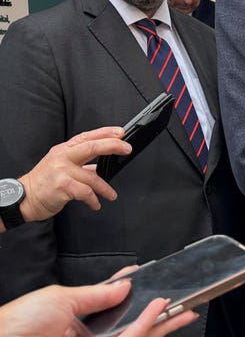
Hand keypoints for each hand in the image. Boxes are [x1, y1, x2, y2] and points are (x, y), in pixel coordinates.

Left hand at [0, 281, 196, 336]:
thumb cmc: (18, 325)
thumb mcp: (62, 297)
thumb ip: (98, 294)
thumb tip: (126, 287)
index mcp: (75, 324)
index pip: (113, 309)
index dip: (133, 295)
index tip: (150, 280)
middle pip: (130, 328)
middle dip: (156, 315)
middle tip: (180, 301)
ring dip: (159, 323)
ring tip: (180, 307)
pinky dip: (144, 328)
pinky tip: (158, 312)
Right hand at [17, 127, 131, 223]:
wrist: (25, 197)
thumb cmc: (45, 182)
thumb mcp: (61, 165)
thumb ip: (80, 163)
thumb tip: (101, 166)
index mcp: (64, 149)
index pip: (87, 136)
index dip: (105, 133)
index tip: (120, 132)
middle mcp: (63, 156)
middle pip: (91, 147)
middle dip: (112, 146)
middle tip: (127, 149)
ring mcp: (62, 171)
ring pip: (92, 176)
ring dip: (105, 188)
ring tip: (111, 194)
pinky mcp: (62, 186)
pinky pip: (86, 192)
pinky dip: (94, 199)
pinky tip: (96, 204)